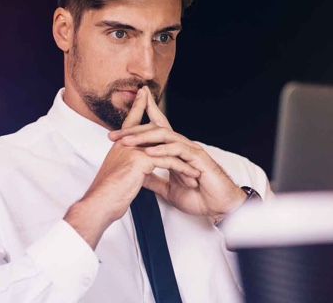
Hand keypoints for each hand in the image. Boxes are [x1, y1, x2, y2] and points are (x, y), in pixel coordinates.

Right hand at [65, 88, 201, 248]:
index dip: (136, 107)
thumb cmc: (110, 195)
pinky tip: (191, 176)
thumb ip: (128, 166)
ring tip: (191, 159)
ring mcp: (133, 150)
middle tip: (151, 95)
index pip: (131, 123)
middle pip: (145, 125)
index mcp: (121, 147)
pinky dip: (182, 169)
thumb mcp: (120, 175)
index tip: (141, 93)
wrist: (101, 204)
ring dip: (179, 153)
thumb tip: (134, 168)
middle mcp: (125, 144)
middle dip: (152, 111)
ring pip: (162, 145)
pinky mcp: (141, 160)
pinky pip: (168, 161)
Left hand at [109, 86, 246, 223]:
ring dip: (143, 137)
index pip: (155, 132)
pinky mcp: (198, 158)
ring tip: (126, 142)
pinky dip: (163, 150)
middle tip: (113, 135)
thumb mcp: (168, 189)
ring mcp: (190, 150)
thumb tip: (137, 176)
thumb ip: (154, 180)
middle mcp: (182, 146)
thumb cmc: (199, 197)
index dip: (138, 125)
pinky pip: (178, 150)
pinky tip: (149, 152)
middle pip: (156, 128)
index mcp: (175, 151)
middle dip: (134, 129)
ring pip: (165, 135)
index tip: (116, 128)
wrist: (219, 206)